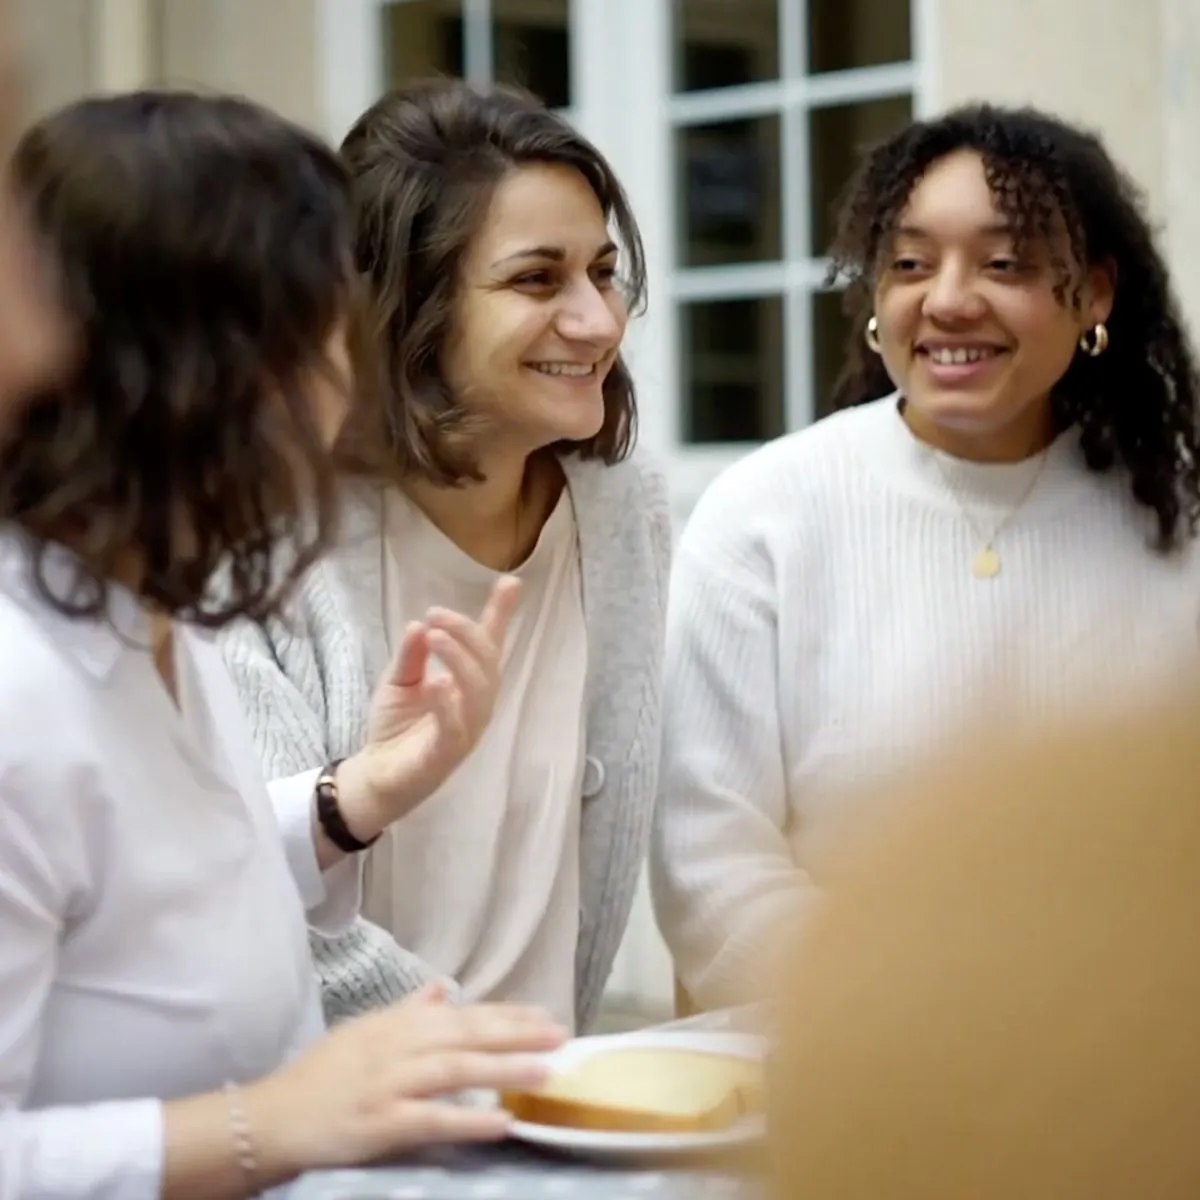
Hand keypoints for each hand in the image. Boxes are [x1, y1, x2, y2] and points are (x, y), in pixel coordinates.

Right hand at [244, 990, 564, 1174]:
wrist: (271, 1117)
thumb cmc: (320, 1076)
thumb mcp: (364, 1031)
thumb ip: (408, 1011)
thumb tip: (443, 989)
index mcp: (395, 1024)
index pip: (461, 1014)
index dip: (505, 1014)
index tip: (544, 1014)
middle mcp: (396, 1047)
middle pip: (466, 1035)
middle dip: (516, 1034)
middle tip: (560, 1035)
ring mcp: (389, 1084)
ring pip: (456, 1071)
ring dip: (504, 1070)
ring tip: (546, 1072)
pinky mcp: (380, 1123)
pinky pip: (431, 1120)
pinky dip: (468, 1120)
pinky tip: (502, 1121)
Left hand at [337, 576, 519, 835]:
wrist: (375, 776)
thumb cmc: (395, 728)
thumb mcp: (399, 680)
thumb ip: (412, 654)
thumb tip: (419, 624)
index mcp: (467, 683)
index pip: (488, 645)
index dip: (500, 614)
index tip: (511, 582)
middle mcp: (476, 704)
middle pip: (487, 661)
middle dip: (466, 631)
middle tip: (435, 613)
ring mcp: (466, 729)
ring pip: (480, 689)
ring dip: (459, 658)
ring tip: (435, 636)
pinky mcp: (448, 753)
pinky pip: (456, 726)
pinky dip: (449, 703)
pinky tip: (436, 683)